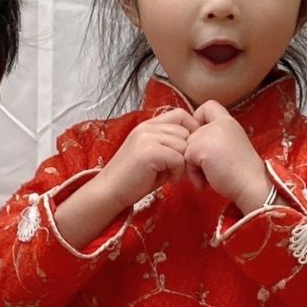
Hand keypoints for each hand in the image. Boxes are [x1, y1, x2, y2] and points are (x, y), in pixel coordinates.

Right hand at [52, 108, 197, 248]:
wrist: (110, 191)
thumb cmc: (134, 178)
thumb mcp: (152, 154)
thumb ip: (169, 144)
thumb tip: (196, 143)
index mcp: (148, 125)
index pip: (181, 115)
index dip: (191, 131)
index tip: (188, 151)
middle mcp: (147, 127)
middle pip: (186, 131)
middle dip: (186, 152)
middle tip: (176, 169)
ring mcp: (147, 138)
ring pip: (184, 146)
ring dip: (182, 164)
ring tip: (169, 175)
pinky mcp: (149, 152)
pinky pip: (178, 159)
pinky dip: (177, 172)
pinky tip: (168, 180)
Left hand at [184, 101, 270, 212]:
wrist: (252, 186)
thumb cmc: (242, 174)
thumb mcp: (231, 146)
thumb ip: (215, 138)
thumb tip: (192, 144)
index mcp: (229, 122)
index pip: (208, 106)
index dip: (199, 119)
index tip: (204, 139)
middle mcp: (220, 123)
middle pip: (191, 134)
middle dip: (196, 154)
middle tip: (213, 167)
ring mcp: (210, 133)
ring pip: (186, 148)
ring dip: (194, 165)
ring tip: (213, 174)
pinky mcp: (201, 147)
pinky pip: (186, 160)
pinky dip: (194, 174)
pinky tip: (209, 179)